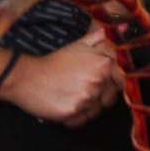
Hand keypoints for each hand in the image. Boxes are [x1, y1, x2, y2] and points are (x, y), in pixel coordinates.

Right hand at [0, 33, 121, 126]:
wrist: (26, 77)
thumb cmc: (54, 62)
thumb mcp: (78, 46)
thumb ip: (100, 39)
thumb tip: (119, 29)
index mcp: (103, 64)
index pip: (123, 80)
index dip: (116, 84)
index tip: (104, 85)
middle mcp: (98, 81)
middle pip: (111, 98)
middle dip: (100, 97)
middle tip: (84, 92)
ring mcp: (86, 98)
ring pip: (97, 111)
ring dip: (88, 108)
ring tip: (74, 98)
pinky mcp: (73, 112)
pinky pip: (83, 121)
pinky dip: (77, 118)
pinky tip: (68, 107)